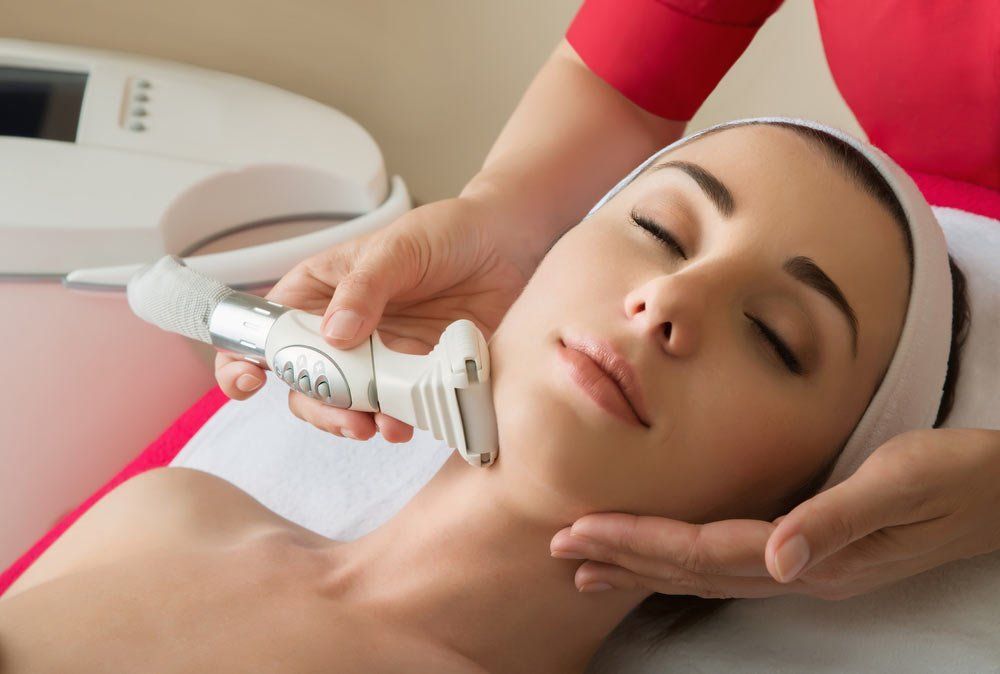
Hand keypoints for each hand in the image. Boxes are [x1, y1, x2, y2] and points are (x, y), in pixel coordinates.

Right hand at [215, 196, 527, 439]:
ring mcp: (379, 359)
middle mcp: (341, 332)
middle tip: (343, 417)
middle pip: (304, 383)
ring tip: (379, 425)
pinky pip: (396, 410)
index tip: (249, 381)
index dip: (244, 359)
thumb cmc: (445, 232)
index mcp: (319, 293)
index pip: (266, 330)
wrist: (509, 244)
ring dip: (355, 422)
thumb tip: (334, 334)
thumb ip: (365, 289)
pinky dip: (397, 422)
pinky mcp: (417, 377)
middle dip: (316, 407)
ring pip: (347, 405)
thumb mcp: (398, 248)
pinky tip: (407, 423)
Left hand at [550, 428, 999, 598]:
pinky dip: (681, 559)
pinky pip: (727, 561)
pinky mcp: (811, 550)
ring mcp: (804, 566)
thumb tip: (778, 560)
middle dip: (622, 558)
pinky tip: (660, 557)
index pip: (704, 552)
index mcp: (810, 554)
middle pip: (690, 569)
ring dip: (643, 566)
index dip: (638, 543)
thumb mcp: (902, 487)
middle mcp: (798, 569)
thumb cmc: (957, 479)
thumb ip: (840, 520)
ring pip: (703, 572)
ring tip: (588, 566)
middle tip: (558, 548)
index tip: (580, 531)